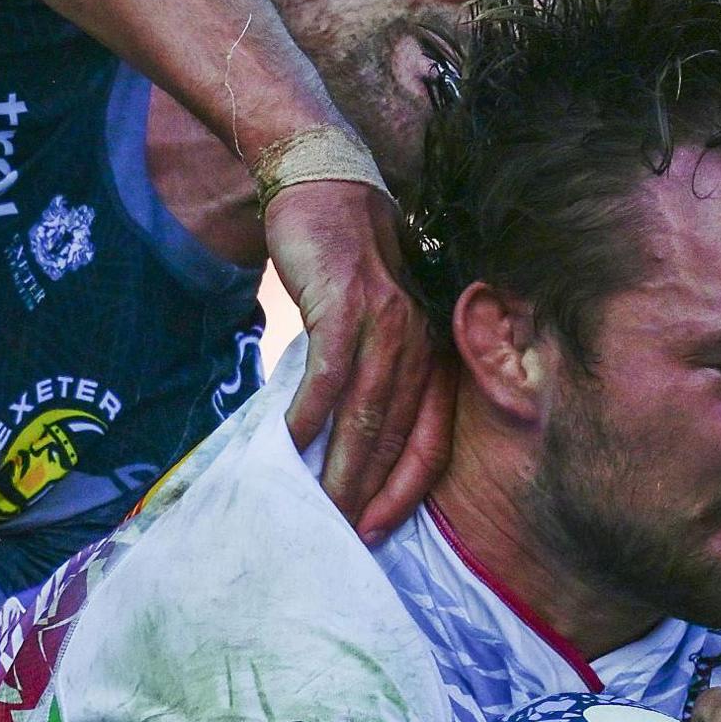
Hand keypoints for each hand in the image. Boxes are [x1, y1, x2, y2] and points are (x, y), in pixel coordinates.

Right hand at [268, 170, 448, 535]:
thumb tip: (339, 438)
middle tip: (340, 537)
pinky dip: (310, 414)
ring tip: (318, 508)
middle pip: (396, 435)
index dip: (405, 491)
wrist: (325, 184)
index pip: (429, 438)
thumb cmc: (345, 259)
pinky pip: (329, 374)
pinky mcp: (345, 304)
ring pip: (366, 414)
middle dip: (370, 493)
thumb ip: (368, 373)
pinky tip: (291, 445)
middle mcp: (417, 342)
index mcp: (428, 352)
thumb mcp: (373, 320)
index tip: (376, 531)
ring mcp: (384, 323)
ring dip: (341, 466)